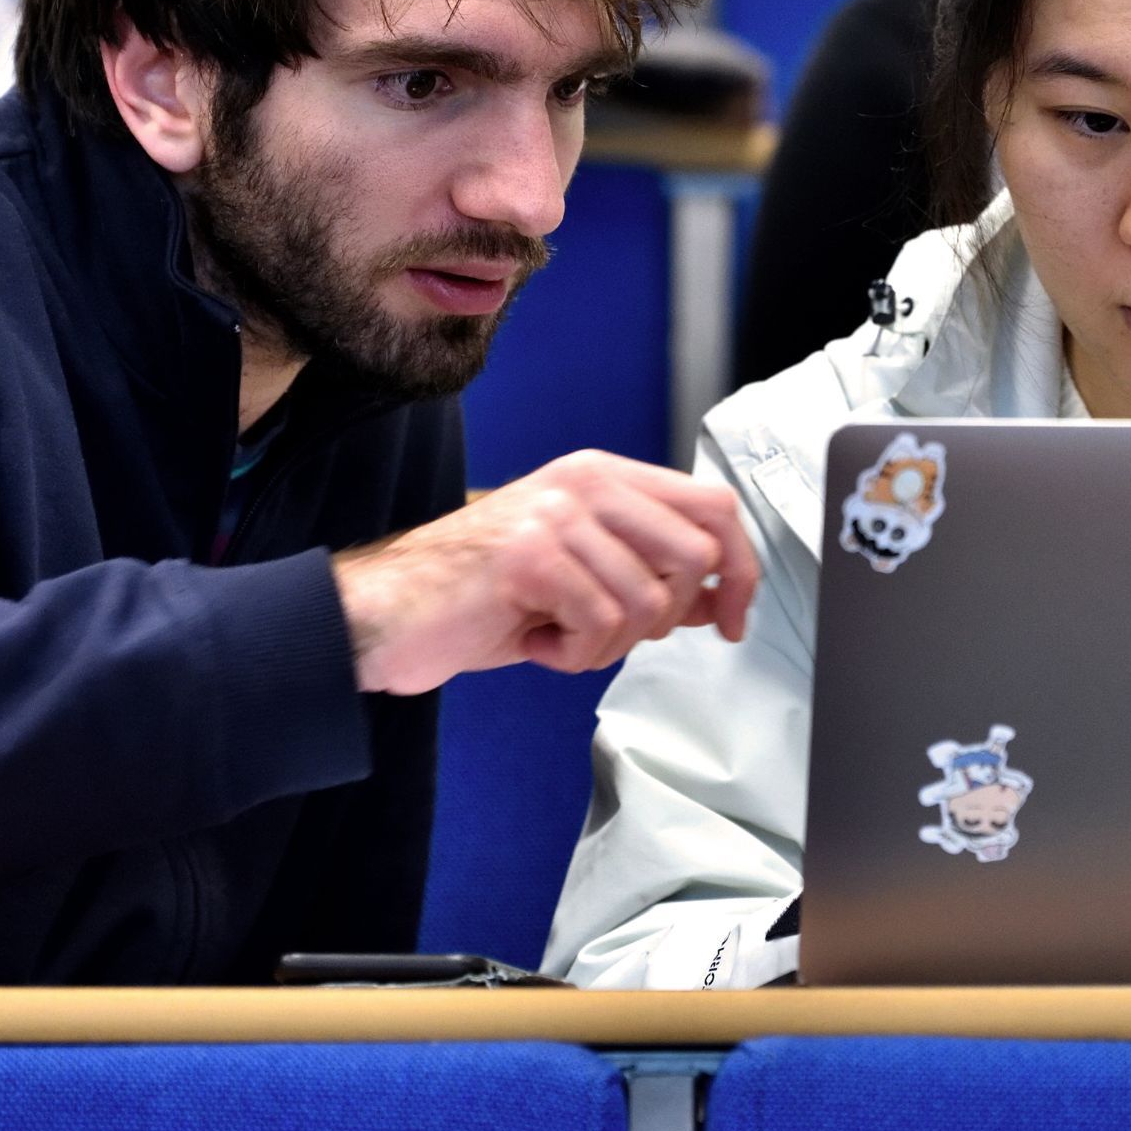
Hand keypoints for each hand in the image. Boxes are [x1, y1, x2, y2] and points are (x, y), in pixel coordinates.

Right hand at [332, 450, 757, 694]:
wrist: (388, 614)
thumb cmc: (481, 597)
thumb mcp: (580, 576)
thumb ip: (649, 573)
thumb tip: (724, 597)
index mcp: (602, 475)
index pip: (713, 506)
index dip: (742, 569)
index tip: (733, 620)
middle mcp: (584, 482)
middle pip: (696, 555)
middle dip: (666, 617)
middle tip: (607, 631)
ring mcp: (556, 515)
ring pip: (648, 602)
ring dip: (607, 645)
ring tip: (556, 633)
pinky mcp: (531, 556)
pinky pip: (601, 626)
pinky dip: (574, 655)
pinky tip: (534, 639)